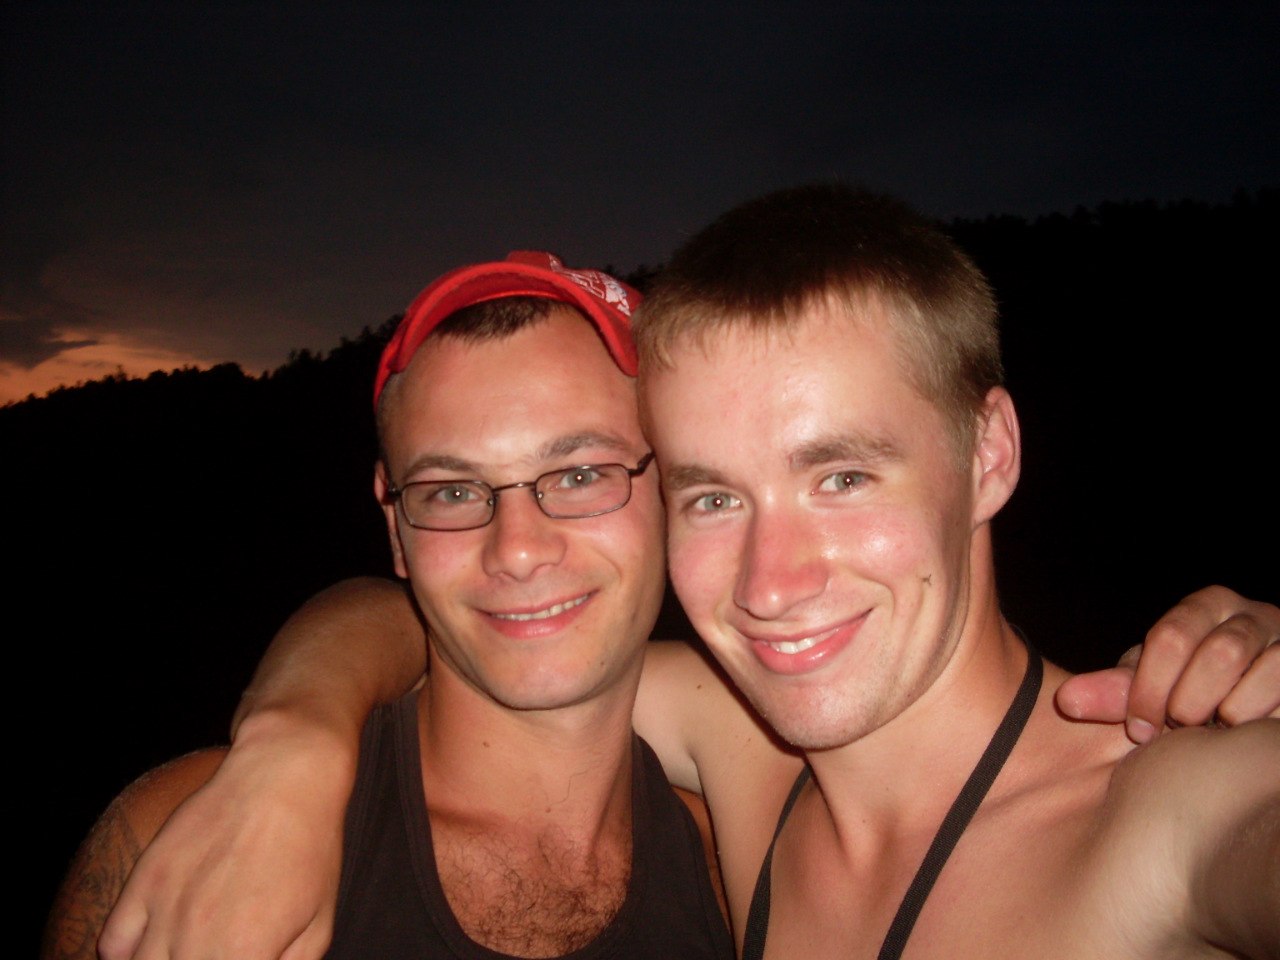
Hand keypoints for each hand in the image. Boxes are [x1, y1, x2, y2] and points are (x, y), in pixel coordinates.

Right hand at [98, 711, 354, 959]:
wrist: (282, 776)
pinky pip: (111, 944)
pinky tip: (154, 945)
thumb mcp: (318, 924)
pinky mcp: (144, 880)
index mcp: (243, 954)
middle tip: (220, 952)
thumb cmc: (309, 849)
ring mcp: (164, 909)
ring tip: (188, 950)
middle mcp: (195, 939)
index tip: (244, 959)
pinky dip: (126, 953)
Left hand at [1056, 586, 1279, 742]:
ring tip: (1217, 729)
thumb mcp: (1154, 690)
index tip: (1140, 729)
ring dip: (1231, 712)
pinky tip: (1247, 732)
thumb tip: (1067, 702)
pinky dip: (1263, 718)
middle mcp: (1254, 614)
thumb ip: (1114, 694)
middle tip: (1181, 729)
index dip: (1149, 690)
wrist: (1254, 716)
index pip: (1170, 638)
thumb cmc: (1193, 696)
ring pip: (1262, 671)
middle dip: (1191, 704)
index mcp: (1207, 607)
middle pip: (1219, 654)